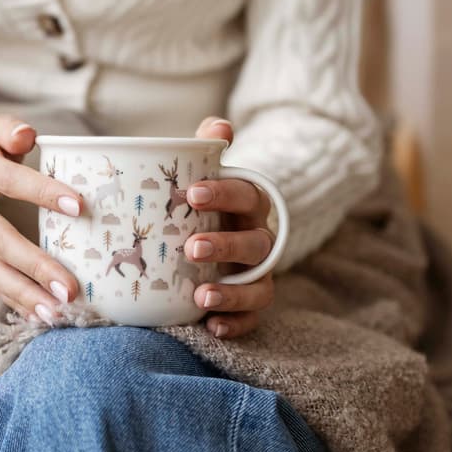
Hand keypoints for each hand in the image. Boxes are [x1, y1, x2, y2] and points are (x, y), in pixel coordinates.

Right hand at [0, 114, 82, 322]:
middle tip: (69, 288)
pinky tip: (39, 316)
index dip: (41, 192)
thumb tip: (27, 135)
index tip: (79, 206)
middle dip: (33, 266)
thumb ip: (9, 128)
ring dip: (23, 294)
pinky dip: (12, 300)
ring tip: (57, 312)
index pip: (7, 180)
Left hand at [185, 117, 275, 338]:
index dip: (223, 194)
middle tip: (192, 247)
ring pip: (259, 284)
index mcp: (247, 204)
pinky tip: (211, 326)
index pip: (245, 194)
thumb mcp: (205, 174)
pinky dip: (236, 324)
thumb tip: (217, 125)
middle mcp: (258, 238)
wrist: (222, 230)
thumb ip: (207, 149)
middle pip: (254, 243)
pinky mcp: (251, 302)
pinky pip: (253, 317)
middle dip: (225, 245)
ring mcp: (257, 273)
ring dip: (233, 292)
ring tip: (202, 295)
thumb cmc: (206, 202)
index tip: (192, 194)